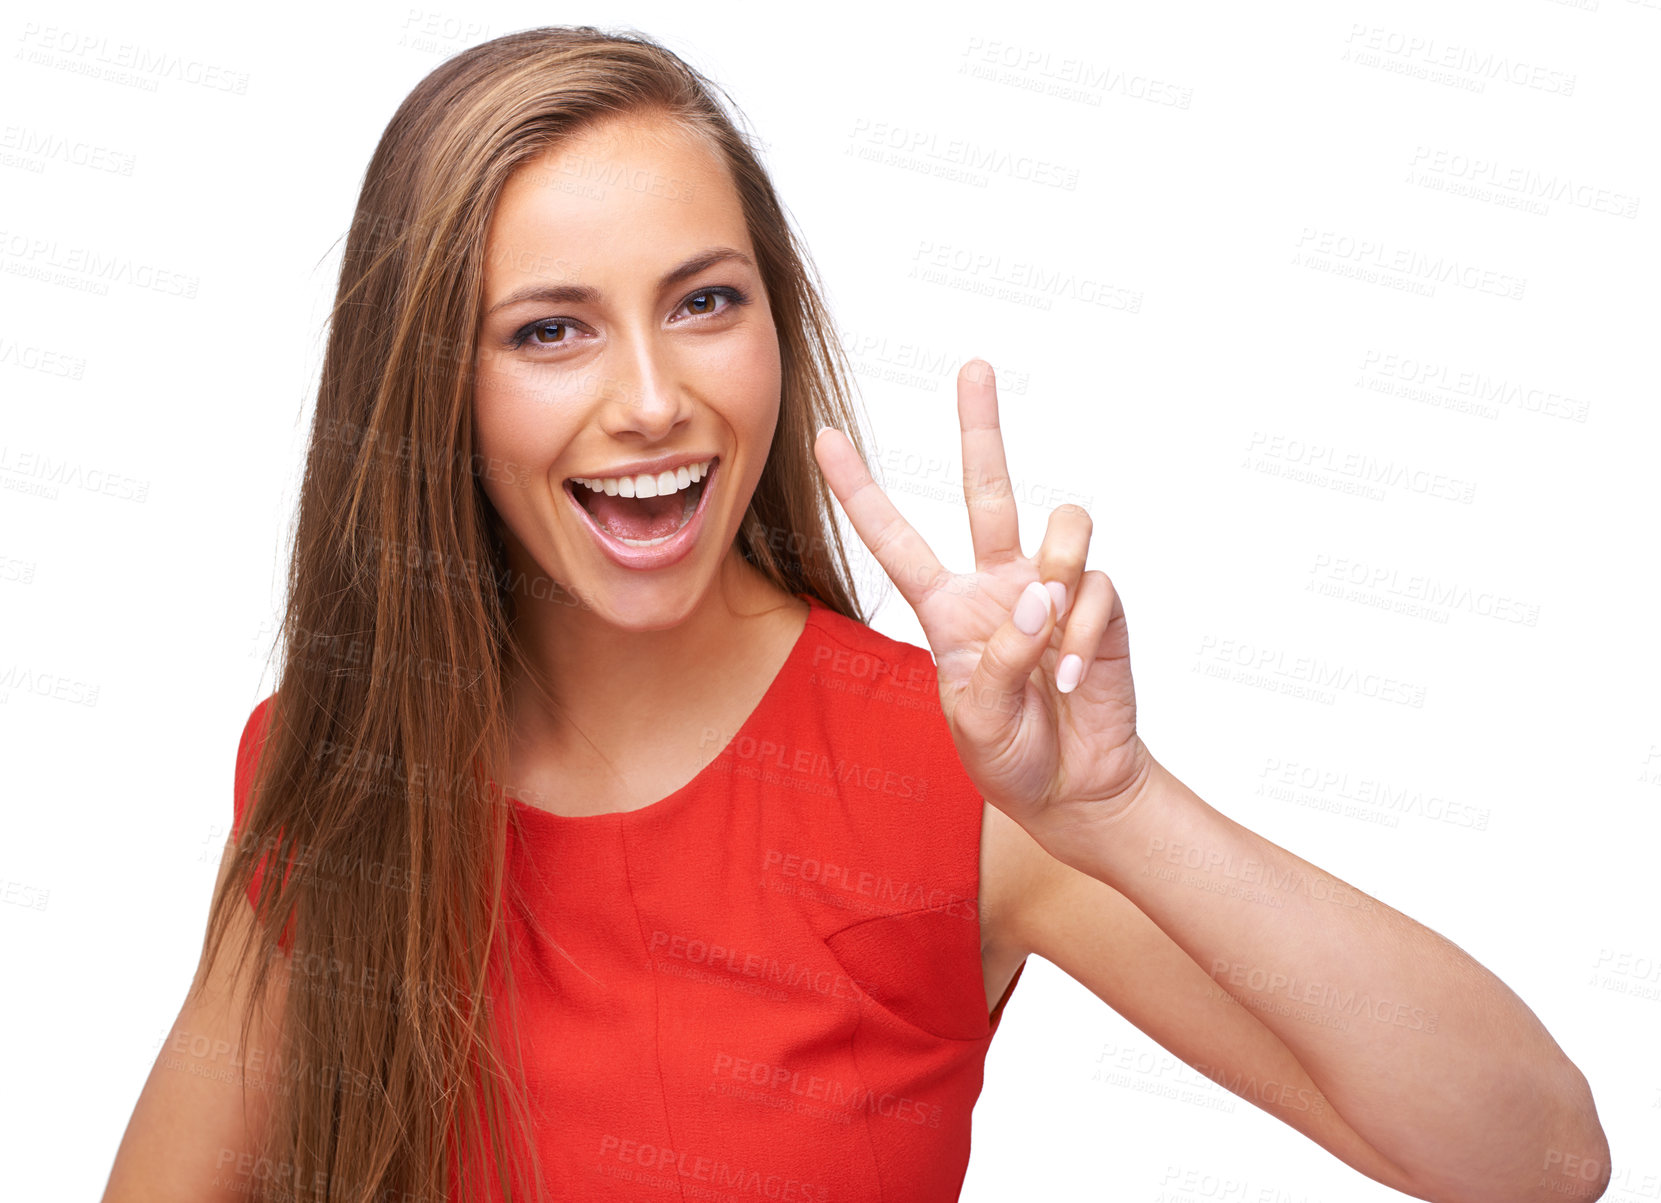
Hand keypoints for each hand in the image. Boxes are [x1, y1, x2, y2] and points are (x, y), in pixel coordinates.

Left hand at [812, 358, 1153, 837]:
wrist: (1075, 789)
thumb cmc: (1009, 756)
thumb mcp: (973, 721)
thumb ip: (994, 661)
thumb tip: (1040, 596)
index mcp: (946, 607)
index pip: (895, 540)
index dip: (860, 491)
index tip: (823, 438)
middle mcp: (999, 583)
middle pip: (988, 488)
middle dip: (980, 426)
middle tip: (972, 367)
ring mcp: (1053, 588)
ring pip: (1063, 524)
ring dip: (1058, 570)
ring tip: (1049, 633)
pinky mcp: (1101, 605)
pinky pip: (1097, 588)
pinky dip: (1083, 635)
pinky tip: (1070, 679)